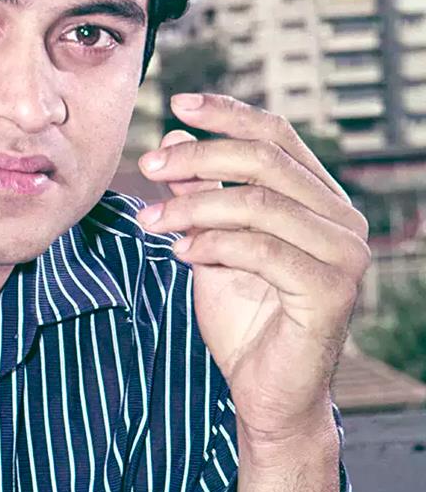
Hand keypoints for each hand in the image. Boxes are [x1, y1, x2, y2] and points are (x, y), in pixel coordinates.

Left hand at [136, 93, 370, 446]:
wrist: (263, 388)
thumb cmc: (242, 313)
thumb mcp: (209, 238)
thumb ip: (198, 191)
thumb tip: (174, 139)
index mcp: (317, 197)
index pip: (276, 134)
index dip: (227, 113)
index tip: (177, 103)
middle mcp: (341, 217)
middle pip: (264, 159)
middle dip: (197, 158)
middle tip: (147, 166)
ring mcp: (344, 253)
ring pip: (257, 201)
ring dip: (192, 206)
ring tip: (151, 222)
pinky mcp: (332, 290)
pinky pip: (260, 249)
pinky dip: (211, 245)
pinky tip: (179, 253)